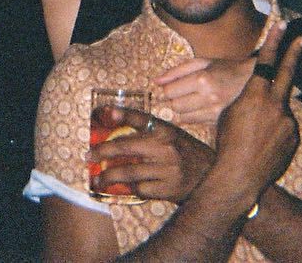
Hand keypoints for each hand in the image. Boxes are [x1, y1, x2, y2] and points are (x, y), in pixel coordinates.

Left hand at [89, 107, 214, 203]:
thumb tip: (117, 128)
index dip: (123, 114)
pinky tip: (121, 188)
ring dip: (109, 176)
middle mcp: (166, 148)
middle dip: (103, 151)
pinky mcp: (168, 189)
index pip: (142, 119)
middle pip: (126, 147)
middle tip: (89, 155)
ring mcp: (167, 170)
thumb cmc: (186, 154)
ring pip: (129, 172)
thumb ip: (150, 132)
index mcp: (167, 131)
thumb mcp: (173, 136)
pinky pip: (139, 189)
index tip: (107, 112)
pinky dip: (128, 189)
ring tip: (97, 178)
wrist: (212, 177)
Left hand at [154, 57, 253, 125]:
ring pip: (182, 117)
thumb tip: (155, 81)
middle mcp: (209, 97)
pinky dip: (191, 116)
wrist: (252, 80)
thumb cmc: (224, 68)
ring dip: (182, 108)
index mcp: (203, 79)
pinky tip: (199, 106)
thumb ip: (177, 71)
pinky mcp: (218, 121)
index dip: (167, 88)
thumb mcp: (201, 62)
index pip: (170, 91)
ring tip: (192, 98)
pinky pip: (193, 122)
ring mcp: (214, 111)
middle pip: (175, 106)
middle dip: (174, 98)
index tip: (172, 85)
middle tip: (183, 91)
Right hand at [211, 22, 301, 192]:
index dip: (274, 42)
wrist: (239, 175)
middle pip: (287, 74)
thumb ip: (244, 101)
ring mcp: (287, 121)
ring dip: (271, 117)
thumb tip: (255, 97)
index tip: (282, 25)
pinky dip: (274, 134)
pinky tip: (262, 146)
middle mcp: (274, 104)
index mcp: (254, 95)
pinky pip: (284, 129)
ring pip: (281, 109)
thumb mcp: (227, 114)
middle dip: (294, 54)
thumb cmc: (226, 142)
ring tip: (256, 135)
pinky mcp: (294, 137)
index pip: (266, 62)